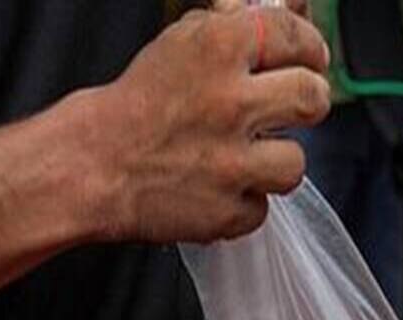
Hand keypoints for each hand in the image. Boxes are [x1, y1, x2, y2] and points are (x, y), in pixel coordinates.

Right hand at [88, 4, 329, 242]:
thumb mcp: (178, 47)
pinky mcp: (229, 211)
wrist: (90, 166)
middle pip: (312, 98)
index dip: (308, 47)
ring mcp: (232, 163)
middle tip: (292, 107)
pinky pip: (262, 207)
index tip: (310, 57)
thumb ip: (232, 36)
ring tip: (244, 156)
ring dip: (274, 161)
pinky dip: (243, 201)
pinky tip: (218, 187)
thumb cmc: (135, 107)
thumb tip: (286, 25)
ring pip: (295, 163)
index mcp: (215, 50)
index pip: (292, 35)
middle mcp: (229, 103)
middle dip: (308, 102)